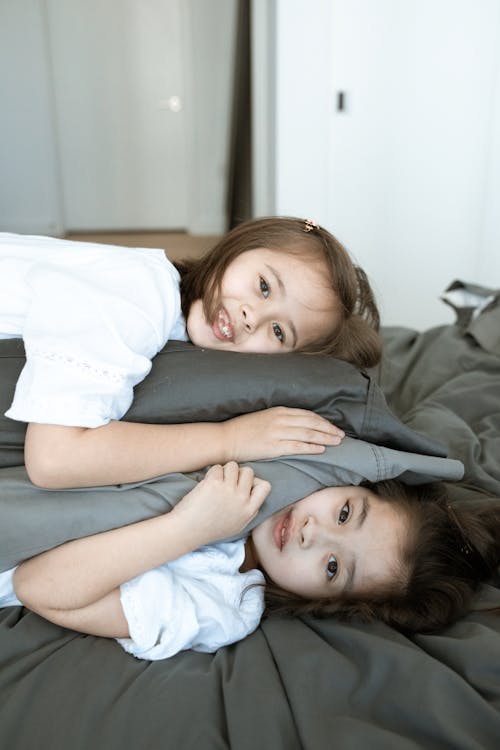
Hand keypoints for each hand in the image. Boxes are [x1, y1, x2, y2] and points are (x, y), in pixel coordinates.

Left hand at [171, 462, 270, 545]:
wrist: (187, 530)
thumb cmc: (209, 529)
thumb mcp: (237, 526)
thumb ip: (248, 511)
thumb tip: (253, 495)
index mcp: (249, 510)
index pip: (265, 486)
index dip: (255, 482)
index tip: (243, 485)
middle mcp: (242, 499)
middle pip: (248, 471)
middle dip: (238, 473)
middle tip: (226, 481)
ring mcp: (228, 490)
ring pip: (233, 465)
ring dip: (224, 470)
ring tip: (216, 481)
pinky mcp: (214, 483)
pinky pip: (217, 467)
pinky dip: (211, 473)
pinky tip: (206, 484)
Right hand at [222, 407, 343, 462]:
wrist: (226, 438)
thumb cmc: (243, 430)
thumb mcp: (264, 418)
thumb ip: (281, 419)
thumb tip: (298, 425)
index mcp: (279, 411)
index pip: (308, 415)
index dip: (323, 421)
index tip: (333, 427)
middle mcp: (280, 419)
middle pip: (312, 423)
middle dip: (329, 429)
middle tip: (341, 435)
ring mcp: (277, 432)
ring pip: (308, 434)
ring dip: (325, 438)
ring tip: (337, 442)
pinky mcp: (274, 446)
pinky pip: (298, 446)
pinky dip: (311, 447)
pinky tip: (321, 450)